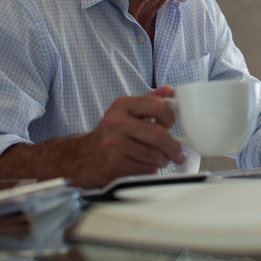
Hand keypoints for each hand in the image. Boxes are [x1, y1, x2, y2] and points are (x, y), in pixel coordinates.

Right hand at [69, 85, 185, 187]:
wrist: (82, 157)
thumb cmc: (112, 133)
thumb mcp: (128, 111)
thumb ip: (150, 100)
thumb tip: (170, 90)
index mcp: (122, 105)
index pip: (158, 106)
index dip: (170, 117)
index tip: (172, 124)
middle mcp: (115, 122)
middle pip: (159, 135)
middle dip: (174, 147)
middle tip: (178, 152)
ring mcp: (113, 144)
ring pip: (155, 155)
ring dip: (164, 160)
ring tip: (161, 159)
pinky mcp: (114, 164)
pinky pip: (145, 169)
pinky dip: (151, 170)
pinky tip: (146, 166)